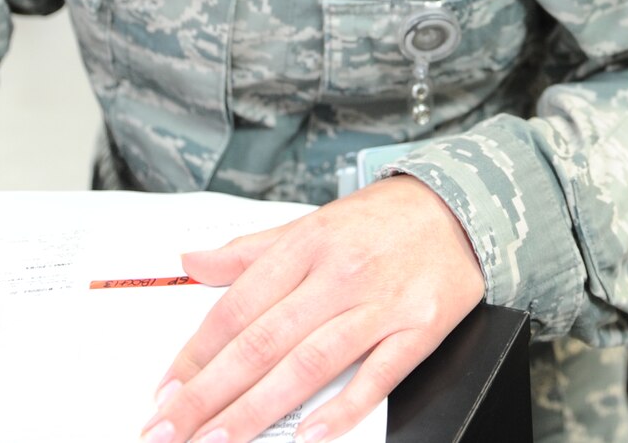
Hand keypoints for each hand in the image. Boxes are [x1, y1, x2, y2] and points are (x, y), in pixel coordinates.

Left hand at [145, 175, 485, 442]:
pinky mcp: (420, 329)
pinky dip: (344, 409)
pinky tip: (309, 436)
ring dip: (256, 409)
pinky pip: (378, 376)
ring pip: (309, 364)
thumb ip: (251, 250)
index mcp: (307, 245)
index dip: (195, 354)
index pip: (238, 307)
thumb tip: (191, 262)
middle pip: (263, 343)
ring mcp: (381, 304)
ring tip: (216, 442)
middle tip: (167, 431)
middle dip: (208, 394)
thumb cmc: (383, 221)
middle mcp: (340, 274)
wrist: (464, 207)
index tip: (164, 392)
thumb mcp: (313, 223)